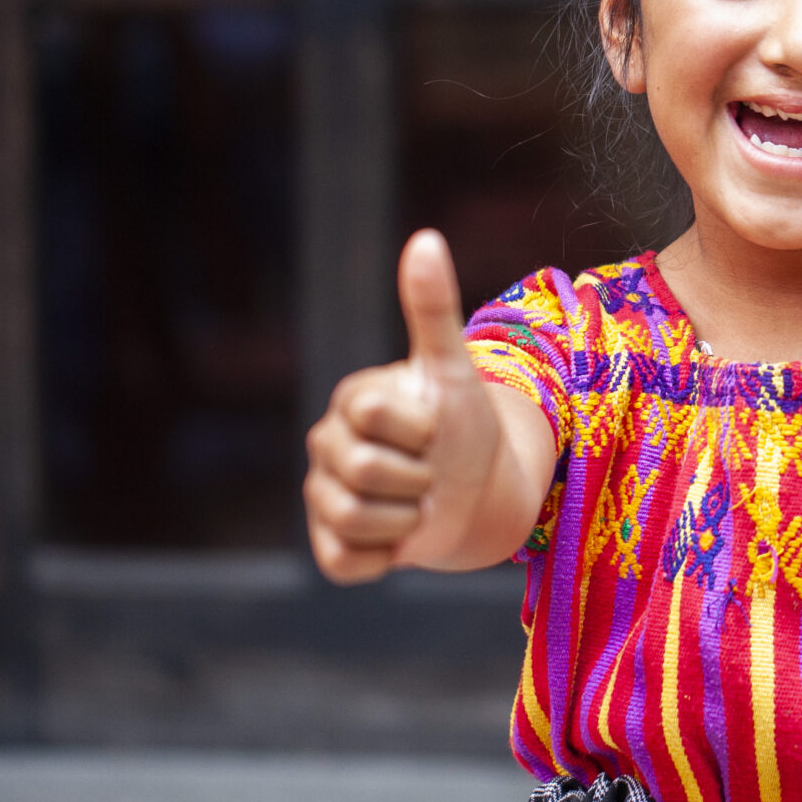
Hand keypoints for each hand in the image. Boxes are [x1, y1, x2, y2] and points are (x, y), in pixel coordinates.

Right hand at [304, 230, 502, 581]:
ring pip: (356, 519)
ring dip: (408, 519)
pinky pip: (347, 562)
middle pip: (366, 472)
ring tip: (419, 503)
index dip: (423, 429)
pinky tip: (400, 538)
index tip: (436, 428)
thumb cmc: (463, 427)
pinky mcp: (329, 548)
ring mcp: (321, 499)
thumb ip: (434, 309)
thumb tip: (424, 239)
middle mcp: (325, 447)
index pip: (377, 417)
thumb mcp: (454, 371)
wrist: (480, 494)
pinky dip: (387, 557)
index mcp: (350, 401)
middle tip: (432, 472)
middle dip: (421, 477)